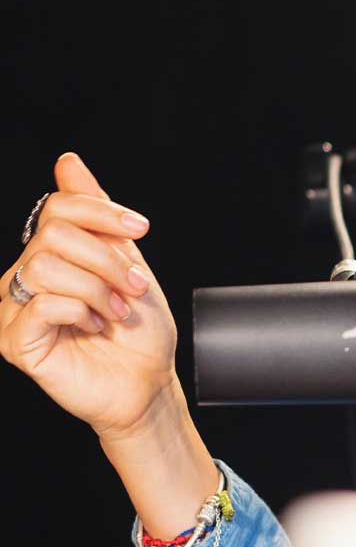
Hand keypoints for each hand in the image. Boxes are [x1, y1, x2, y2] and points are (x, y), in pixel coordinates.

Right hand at [0, 154, 177, 436]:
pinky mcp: (15, 340)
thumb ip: (96, 215)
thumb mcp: (127, 262)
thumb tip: (68, 162)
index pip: (58, 208)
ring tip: (115, 313)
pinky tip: (93, 328)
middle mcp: (25, 277)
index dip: (101, 211)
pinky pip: (42, 303)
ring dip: (96, 289)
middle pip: (53, 234)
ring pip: (44, 266)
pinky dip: (80, 311)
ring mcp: (15, 309)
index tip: (140, 228)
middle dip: (107, 260)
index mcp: (51, 255)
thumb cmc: (139, 333)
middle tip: (132, 289)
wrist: (148, 383)